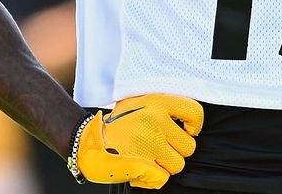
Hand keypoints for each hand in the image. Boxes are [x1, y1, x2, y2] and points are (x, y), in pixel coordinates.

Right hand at [74, 94, 203, 187]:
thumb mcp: (138, 104)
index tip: (187, 131)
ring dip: (165, 165)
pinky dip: (153, 177)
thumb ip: (161, 108)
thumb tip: (187, 122)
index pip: (195, 113)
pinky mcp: (142, 164)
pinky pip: (163, 178)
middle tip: (159, 148)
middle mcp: (155, 121)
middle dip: (176, 151)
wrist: (87, 142)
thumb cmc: (116, 125)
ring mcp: (149, 143)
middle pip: (189, 146)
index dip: (195, 126)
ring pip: (178, 165)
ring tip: (148, 157)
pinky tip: (141, 168)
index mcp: (157, 102)